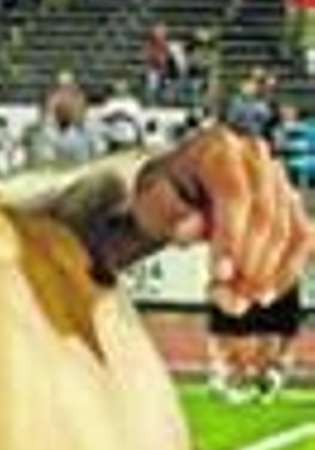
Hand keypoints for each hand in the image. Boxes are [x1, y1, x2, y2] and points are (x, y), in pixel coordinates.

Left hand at [132, 125, 311, 311]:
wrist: (175, 189)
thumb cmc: (163, 192)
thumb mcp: (150, 199)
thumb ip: (168, 213)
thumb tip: (192, 228)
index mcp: (218, 149)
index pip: (235, 194)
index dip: (231, 237)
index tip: (219, 273)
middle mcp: (254, 159)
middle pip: (265, 214)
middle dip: (247, 263)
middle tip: (224, 297)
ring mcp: (276, 180)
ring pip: (287, 230)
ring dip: (265, 274)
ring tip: (235, 301)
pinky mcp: (288, 204)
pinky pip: (300, 239)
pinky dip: (285, 271)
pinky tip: (262, 293)